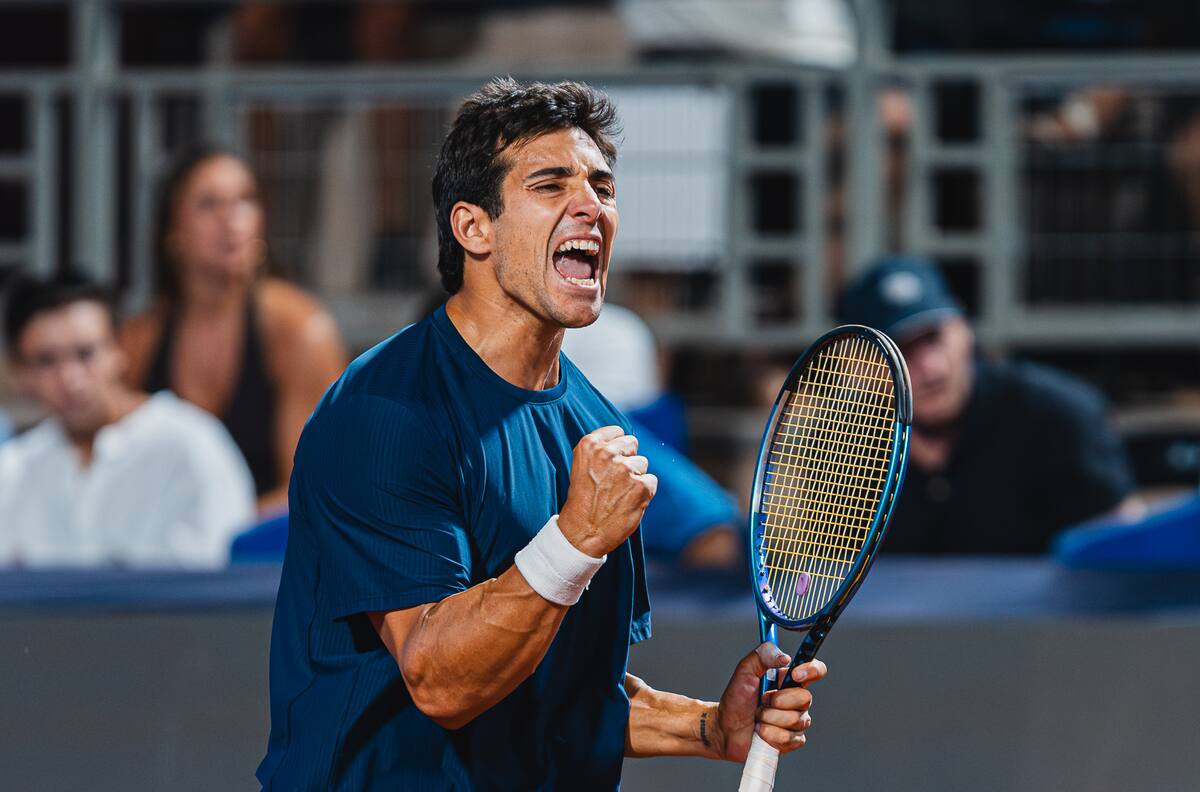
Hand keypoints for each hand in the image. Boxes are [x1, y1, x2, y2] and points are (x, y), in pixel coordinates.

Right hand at [558, 425, 656, 557]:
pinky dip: (644, 493)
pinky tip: (628, 502)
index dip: (616, 448)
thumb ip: (600, 451)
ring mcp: (625, 469)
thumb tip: (623, 440)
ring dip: (635, 477)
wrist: (583, 532)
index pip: (617, 432)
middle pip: (632, 444)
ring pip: (643, 464)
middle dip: (627, 459)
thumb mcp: (582, 466)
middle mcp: (607, 453)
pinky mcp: (641, 486)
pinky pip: (651, 481)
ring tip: (618, 494)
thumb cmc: (582, 501)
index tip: (609, 462)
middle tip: (614, 481)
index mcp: (589, 444)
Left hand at [710, 642, 826, 761]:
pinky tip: (761, 731)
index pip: (815, 670)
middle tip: (762, 700)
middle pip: (805, 698)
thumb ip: (762, 656)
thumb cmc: (736, 699)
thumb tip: (785, 657)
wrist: (725, 728)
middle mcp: (797, 699)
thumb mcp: (744, 671)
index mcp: (789, 680)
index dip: (811, 670)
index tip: (795, 674)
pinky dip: (770, 734)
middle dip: (778, 700)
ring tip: (758, 716)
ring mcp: (796, 721)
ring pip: (796, 720)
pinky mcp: (792, 741)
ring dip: (770, 718)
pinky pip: (790, 738)